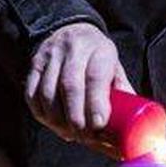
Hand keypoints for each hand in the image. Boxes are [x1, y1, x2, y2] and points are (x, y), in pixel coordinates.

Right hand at [26, 23, 133, 139]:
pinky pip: (32, 93)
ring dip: (57, 119)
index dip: (96, 103)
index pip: (95, 77)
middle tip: (84, 135)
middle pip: (70, 86)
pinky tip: (52, 124)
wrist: (72, 30)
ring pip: (48, 92)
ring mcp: (51, 56)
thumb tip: (133, 126)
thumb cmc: (98, 57)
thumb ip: (122, 93)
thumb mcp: (115, 67)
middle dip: (76, 116)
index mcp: (99, 50)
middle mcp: (73, 50)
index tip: (99, 124)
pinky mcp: (35, 65)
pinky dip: (41, 113)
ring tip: (69, 133)